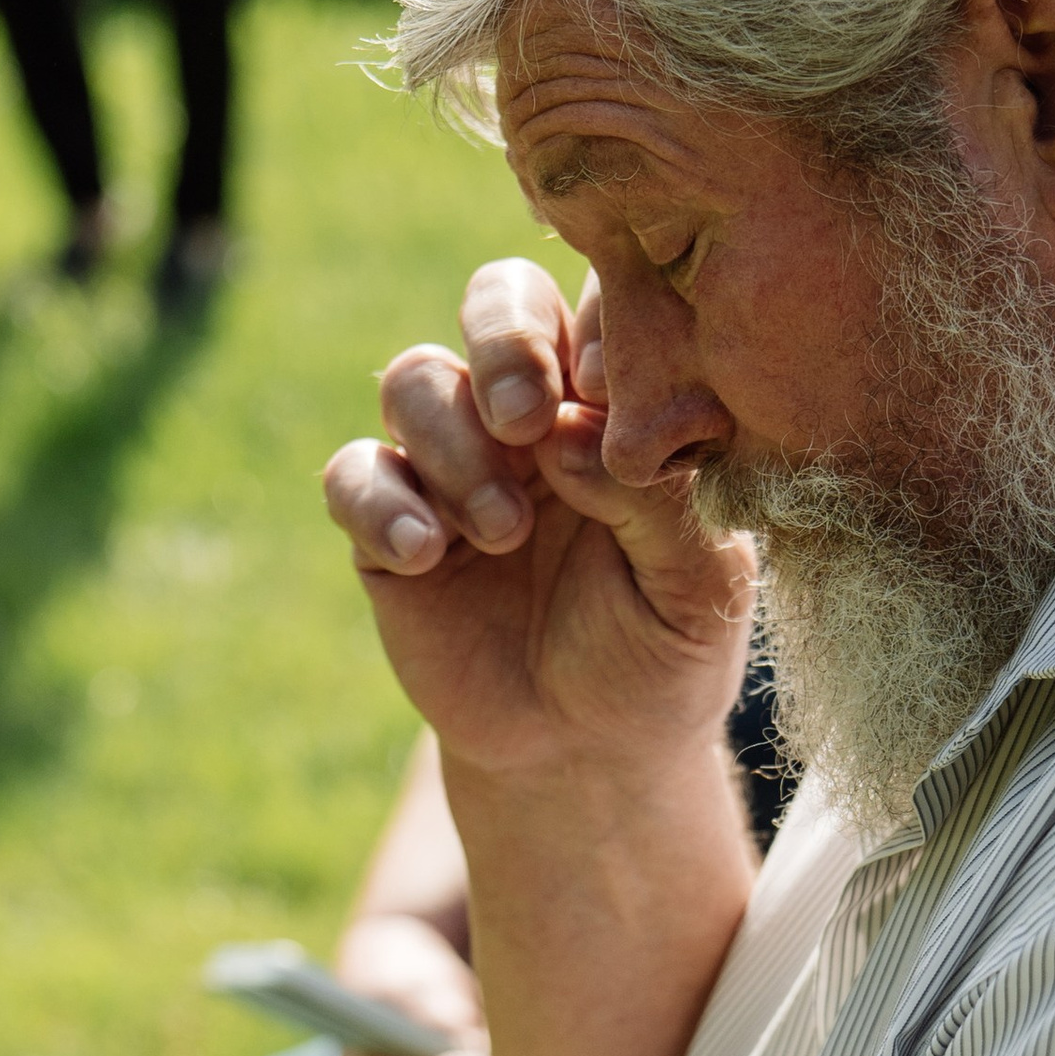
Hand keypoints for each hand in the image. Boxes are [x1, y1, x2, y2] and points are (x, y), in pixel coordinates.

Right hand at [321, 258, 752, 783]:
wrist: (585, 754)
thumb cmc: (660, 655)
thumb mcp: (699, 590)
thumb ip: (656, 502)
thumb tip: (569, 433)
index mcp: (616, 403)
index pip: (600, 304)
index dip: (598, 328)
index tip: (611, 395)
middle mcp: (531, 414)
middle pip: (497, 300)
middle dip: (504, 339)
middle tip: (527, 420)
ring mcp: (453, 464)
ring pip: (418, 379)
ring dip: (454, 445)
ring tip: (503, 533)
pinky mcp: (388, 527)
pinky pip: (355, 475)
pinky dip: (382, 505)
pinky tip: (429, 556)